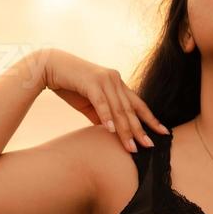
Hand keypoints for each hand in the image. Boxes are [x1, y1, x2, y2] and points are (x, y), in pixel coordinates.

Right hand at [40, 48, 169, 151]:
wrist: (49, 66)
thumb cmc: (70, 85)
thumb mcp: (89, 104)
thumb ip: (102, 115)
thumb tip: (112, 132)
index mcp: (117, 84)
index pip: (138, 104)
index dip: (150, 119)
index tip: (163, 132)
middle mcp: (115, 80)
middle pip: (131, 109)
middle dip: (140, 129)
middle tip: (149, 146)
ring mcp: (104, 79)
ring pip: (118, 108)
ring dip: (125, 129)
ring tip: (132, 146)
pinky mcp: (91, 81)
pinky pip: (101, 102)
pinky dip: (106, 116)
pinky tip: (111, 130)